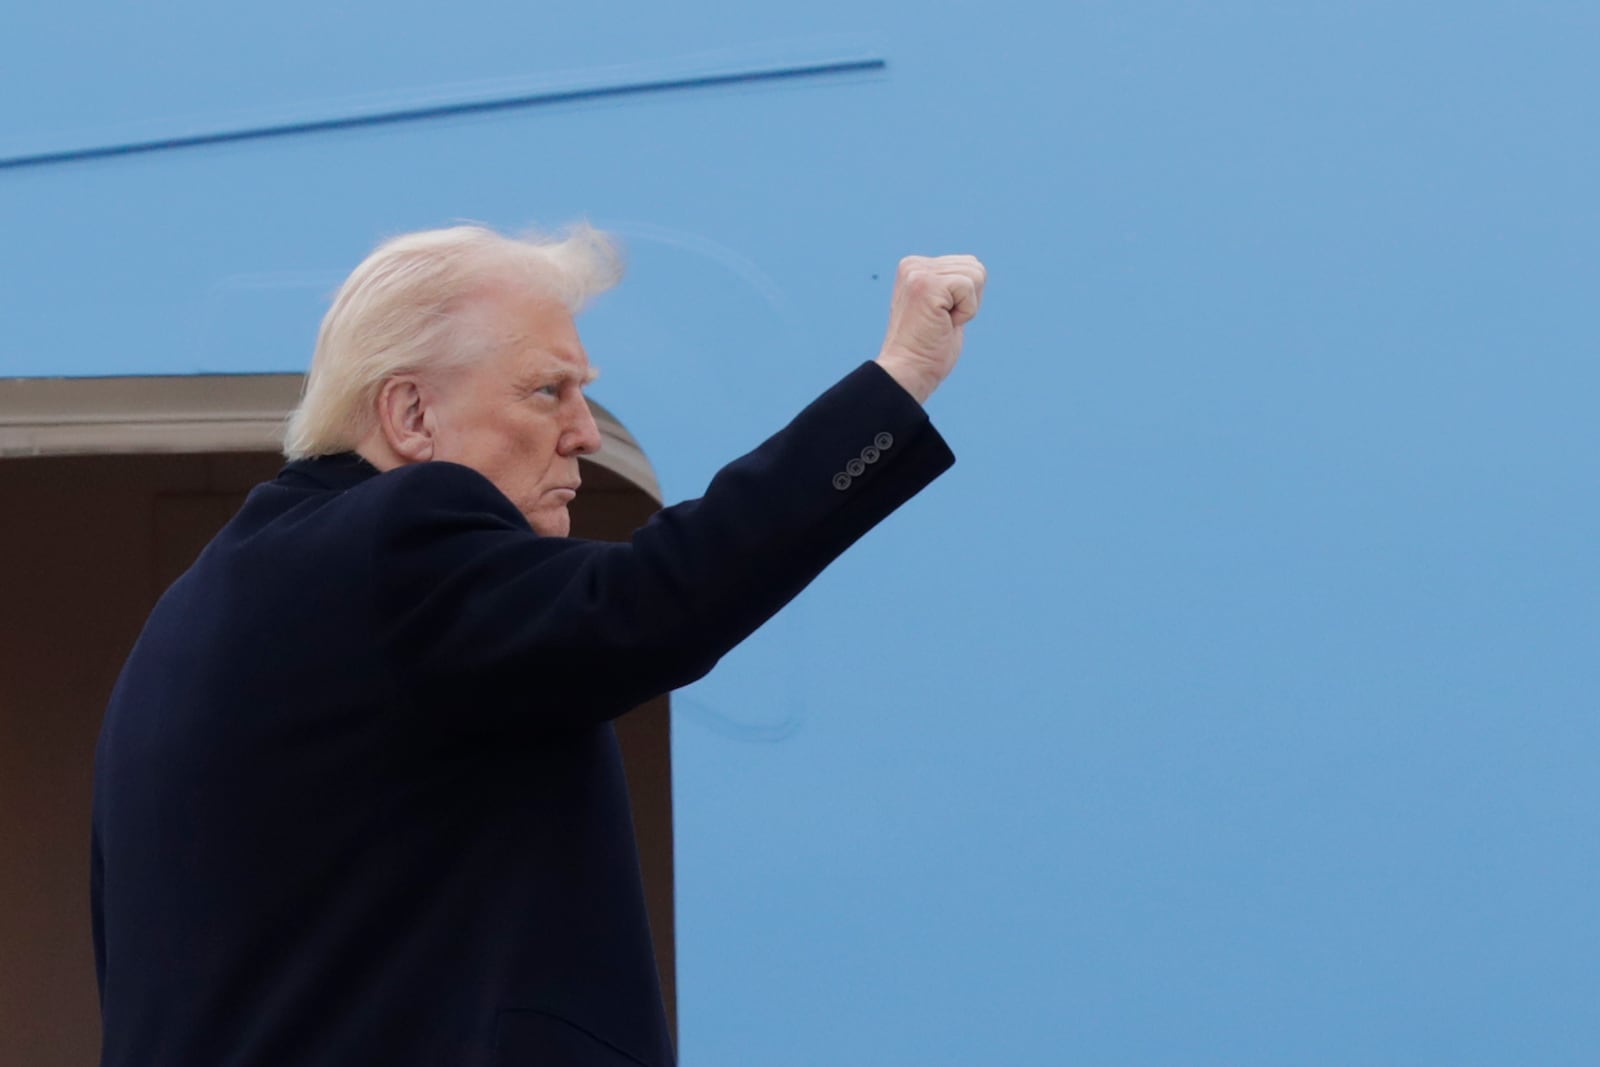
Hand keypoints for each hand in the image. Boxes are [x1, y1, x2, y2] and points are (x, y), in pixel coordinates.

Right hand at [874, 254, 986, 404]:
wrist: (909, 372)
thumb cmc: (928, 349)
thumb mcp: (942, 307)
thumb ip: (952, 284)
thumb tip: (975, 266)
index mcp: (915, 267)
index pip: (969, 265)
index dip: (966, 299)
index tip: (941, 317)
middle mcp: (913, 265)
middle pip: (975, 267)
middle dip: (968, 301)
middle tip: (942, 322)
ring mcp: (918, 273)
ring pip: (976, 275)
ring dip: (966, 307)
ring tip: (941, 322)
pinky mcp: (926, 284)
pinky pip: (969, 288)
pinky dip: (965, 313)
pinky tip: (942, 324)